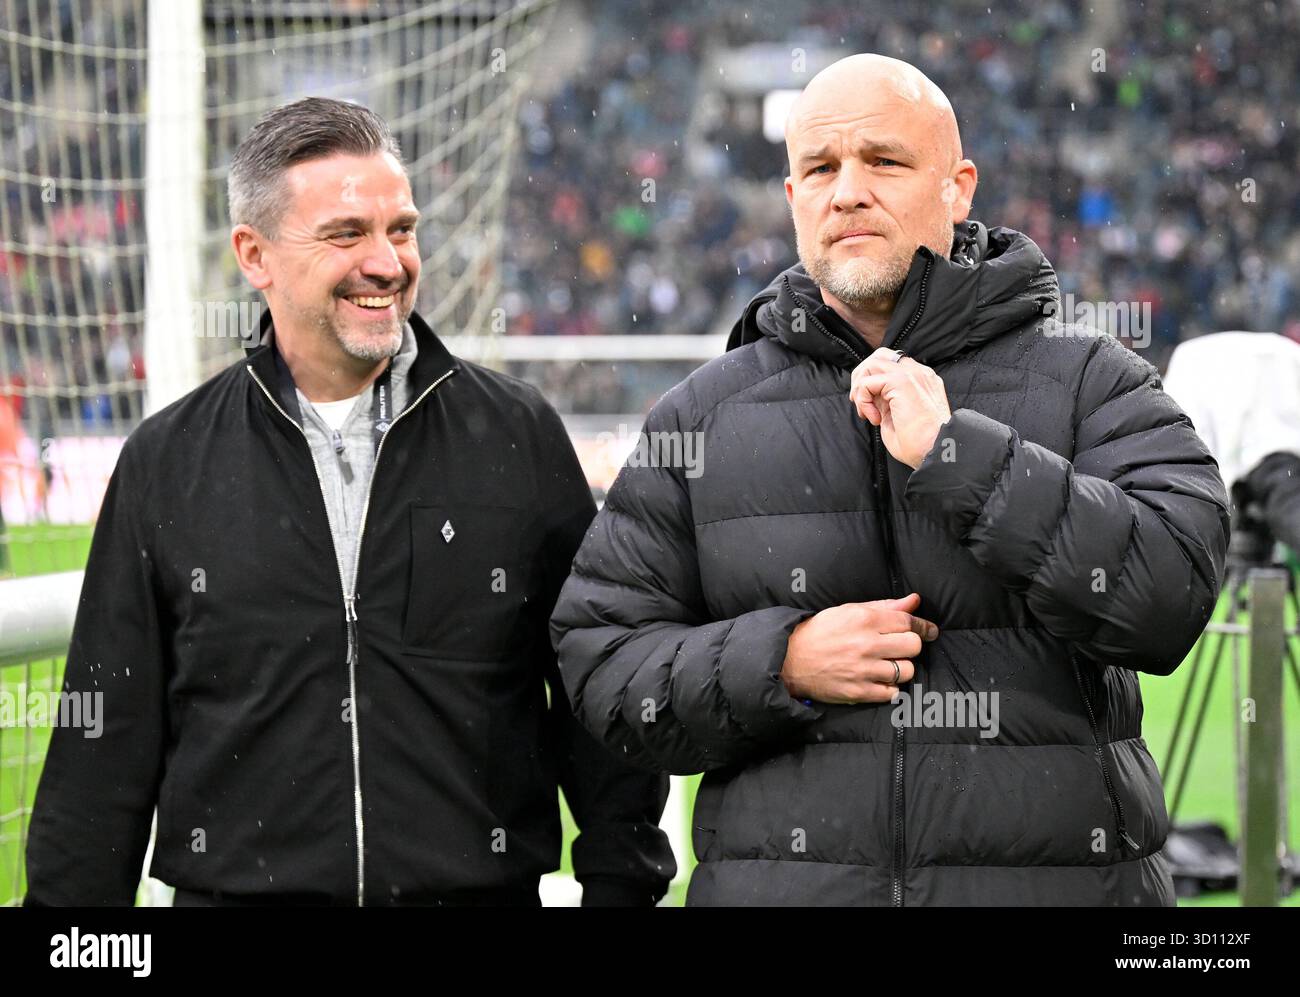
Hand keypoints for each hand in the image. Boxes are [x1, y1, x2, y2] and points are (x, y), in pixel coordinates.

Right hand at [781, 592, 938, 704]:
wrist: (790, 659)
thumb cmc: (821, 631)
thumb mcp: (849, 611)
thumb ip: (884, 607)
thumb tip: (915, 601)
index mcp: (864, 620)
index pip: (908, 622)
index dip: (923, 626)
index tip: (928, 631)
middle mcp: (866, 644)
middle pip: (913, 646)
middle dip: (911, 646)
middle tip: (900, 648)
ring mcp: (863, 670)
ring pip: (906, 671)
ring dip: (901, 668)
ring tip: (888, 665)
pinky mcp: (858, 692)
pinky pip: (892, 693)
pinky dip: (890, 688)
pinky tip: (880, 680)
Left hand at [849, 348, 951, 468]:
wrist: (936, 451)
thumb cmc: (920, 444)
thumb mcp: (898, 415)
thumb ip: (887, 400)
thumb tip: (869, 395)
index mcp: (921, 380)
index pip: (890, 364)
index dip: (872, 381)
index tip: (869, 407)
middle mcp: (918, 372)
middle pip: (879, 356)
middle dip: (862, 377)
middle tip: (859, 402)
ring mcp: (911, 374)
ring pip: (871, 364)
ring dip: (860, 389)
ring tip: (867, 412)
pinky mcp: (901, 382)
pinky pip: (867, 382)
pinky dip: (864, 401)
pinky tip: (875, 419)